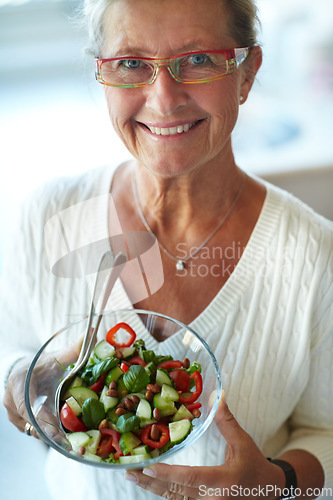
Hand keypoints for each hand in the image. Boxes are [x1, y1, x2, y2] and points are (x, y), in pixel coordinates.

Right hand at [3, 343, 80, 439]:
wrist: (22, 371)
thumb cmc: (39, 364)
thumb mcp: (53, 357)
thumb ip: (72, 350)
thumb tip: (92, 333)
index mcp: (18, 383)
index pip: (24, 404)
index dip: (39, 417)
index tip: (54, 427)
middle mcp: (11, 402)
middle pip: (30, 422)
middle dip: (50, 433)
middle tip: (69, 443)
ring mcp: (14, 415)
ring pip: (32, 430)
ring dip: (51, 436)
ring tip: (71, 445)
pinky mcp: (20, 424)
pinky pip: (34, 432)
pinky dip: (49, 436)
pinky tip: (66, 441)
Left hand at [125, 393, 284, 498]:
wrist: (271, 492)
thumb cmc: (256, 466)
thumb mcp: (243, 443)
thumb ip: (227, 421)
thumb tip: (217, 394)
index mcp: (223, 482)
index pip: (190, 479)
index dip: (167, 474)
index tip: (147, 466)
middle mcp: (213, 499)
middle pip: (176, 493)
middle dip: (151, 482)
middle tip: (129, 472)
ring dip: (154, 488)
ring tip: (134, 477)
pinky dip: (164, 492)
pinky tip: (151, 483)